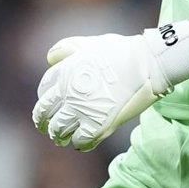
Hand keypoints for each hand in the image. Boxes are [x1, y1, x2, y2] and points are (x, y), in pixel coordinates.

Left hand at [31, 19, 188, 150]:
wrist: (146, 64)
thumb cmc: (120, 51)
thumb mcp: (88, 43)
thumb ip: (67, 48)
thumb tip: (50, 60)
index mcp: (64, 73)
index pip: (43, 94)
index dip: (43, 102)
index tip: (46, 107)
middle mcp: (67, 94)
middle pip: (44, 115)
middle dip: (43, 123)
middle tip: (46, 128)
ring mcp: (81, 111)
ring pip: (59, 131)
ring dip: (59, 136)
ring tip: (62, 138)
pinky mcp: (97, 127)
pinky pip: (80, 142)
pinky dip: (79, 144)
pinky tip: (81, 143)